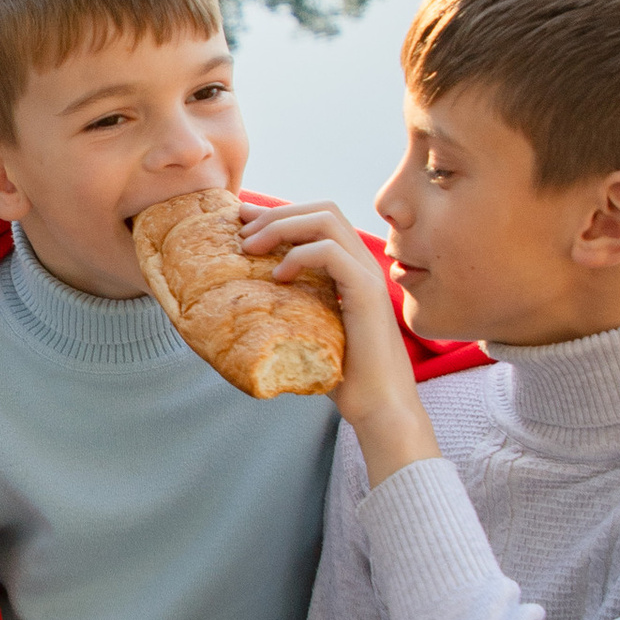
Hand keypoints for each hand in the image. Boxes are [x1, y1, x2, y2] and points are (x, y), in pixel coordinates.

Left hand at [239, 199, 438, 481]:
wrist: (379, 408)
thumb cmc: (343, 379)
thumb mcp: (306, 334)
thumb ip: (287, 312)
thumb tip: (240, 308)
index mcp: (350, 271)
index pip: (318, 221)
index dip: (280, 214)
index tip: (243, 220)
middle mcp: (362, 266)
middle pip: (322, 210)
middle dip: (277, 212)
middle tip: (241, 227)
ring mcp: (367, 275)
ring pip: (326, 220)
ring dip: (282, 225)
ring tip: (250, 246)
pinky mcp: (367, 292)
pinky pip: (331, 252)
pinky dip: (300, 255)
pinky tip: (278, 276)